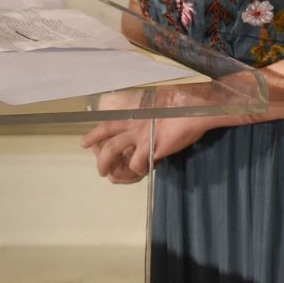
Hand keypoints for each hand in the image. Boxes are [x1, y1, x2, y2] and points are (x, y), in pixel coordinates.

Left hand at [80, 115, 214, 183]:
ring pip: (112, 150)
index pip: (108, 123)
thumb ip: (147, 120)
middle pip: (105, 135)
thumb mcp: (159, 109)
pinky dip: (138, 170)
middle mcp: (133, 122)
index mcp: (134, 113)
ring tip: (108, 175)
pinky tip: (144, 171)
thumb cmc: (183, 107)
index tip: (86, 143)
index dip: (94, 133)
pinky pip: (137, 163)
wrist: (197, 110)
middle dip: (97, 151)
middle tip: (98, 167)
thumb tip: (145, 134)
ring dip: (106, 164)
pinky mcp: (151, 146)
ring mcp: (140, 134)